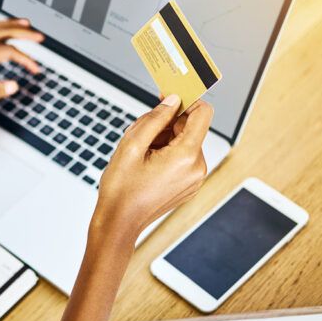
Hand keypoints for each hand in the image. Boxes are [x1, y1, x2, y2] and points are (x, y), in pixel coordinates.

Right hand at [92, 95, 212, 240]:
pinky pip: (182, 158)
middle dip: (167, 125)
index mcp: (185, 156)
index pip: (202, 113)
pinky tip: (146, 164)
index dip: (187, 100)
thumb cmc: (121, 190)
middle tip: (140, 136)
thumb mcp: (131, 145)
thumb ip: (155, 118)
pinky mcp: (188, 185)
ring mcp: (194, 179)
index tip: (170, 97)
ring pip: (184, 142)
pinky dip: (166, 154)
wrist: (119, 223)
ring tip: (140, 155)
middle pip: (190, 128)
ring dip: (164, 140)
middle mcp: (197, 168)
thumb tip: (173, 101)